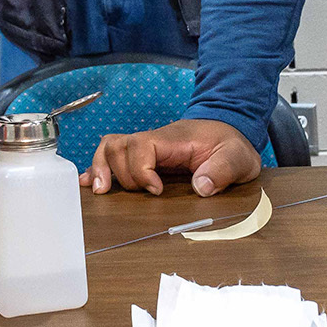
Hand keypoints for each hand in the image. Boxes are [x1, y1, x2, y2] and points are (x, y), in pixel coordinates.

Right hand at [80, 119, 262, 196]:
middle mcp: (155, 140)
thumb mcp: (238, 158)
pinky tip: (89, 182)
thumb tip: (201, 187)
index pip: (142, 145)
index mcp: (174, 139)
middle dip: (118, 172)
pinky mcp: (145, 156)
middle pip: (118, 145)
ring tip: (98, 190)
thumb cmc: (231, 145)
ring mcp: (147, 147)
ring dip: (100, 167)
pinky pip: (115, 155)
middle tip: (130, 195)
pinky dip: (98, 167)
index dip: (142, 170)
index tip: (157, 191)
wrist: (230, 131)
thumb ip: (222, 170)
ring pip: (111, 147)